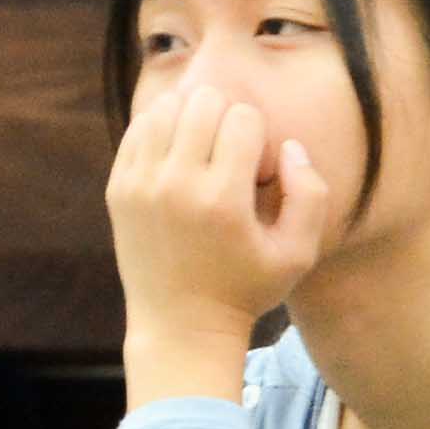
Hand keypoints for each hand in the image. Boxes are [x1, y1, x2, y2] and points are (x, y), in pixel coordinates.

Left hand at [105, 75, 342, 402]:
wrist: (180, 327)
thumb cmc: (246, 289)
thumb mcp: (298, 254)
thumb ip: (311, 194)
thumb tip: (289, 146)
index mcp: (223, 201)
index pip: (244, 117)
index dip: (258, 135)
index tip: (255, 167)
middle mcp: (176, 187)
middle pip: (204, 101)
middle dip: (225, 117)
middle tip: (228, 151)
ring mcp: (141, 186)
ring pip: (167, 106)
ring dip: (191, 117)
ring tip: (202, 148)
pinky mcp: (118, 189)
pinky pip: (139, 128)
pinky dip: (161, 129)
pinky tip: (176, 153)